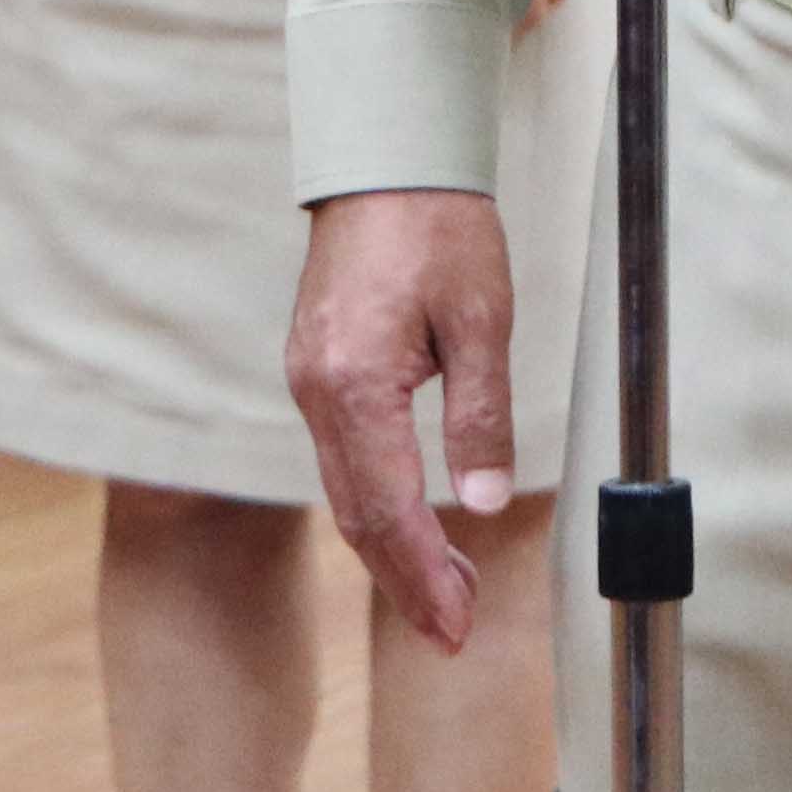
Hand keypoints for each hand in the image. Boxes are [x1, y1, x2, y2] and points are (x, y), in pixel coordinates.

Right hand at [289, 189, 526, 650]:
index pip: (389, 508)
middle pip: (358, 514)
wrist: (387, 158)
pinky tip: (412, 522)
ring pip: (346, 490)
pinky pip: (343, 456)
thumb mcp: (482, 318)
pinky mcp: (316, 369)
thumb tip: (483, 503)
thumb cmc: (440, 226)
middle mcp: (317, 390)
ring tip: (446, 591)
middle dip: (405, 581)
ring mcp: (309, 380)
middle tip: (453, 632)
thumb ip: (481, 414)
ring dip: (391, 548)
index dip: (423, 576)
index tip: (458, 624)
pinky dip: (375, 503)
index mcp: (355, 383)